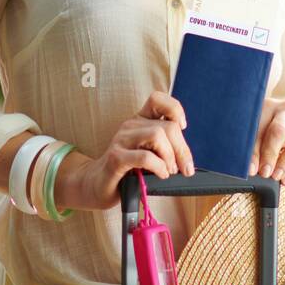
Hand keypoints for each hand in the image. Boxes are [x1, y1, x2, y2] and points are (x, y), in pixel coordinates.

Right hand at [61, 91, 194, 210]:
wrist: (97, 185)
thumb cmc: (127, 170)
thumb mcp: (148, 152)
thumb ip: (163, 146)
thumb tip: (186, 157)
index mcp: (139, 121)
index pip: (157, 99)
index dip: (175, 109)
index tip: (183, 127)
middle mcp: (130, 126)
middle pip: (167, 126)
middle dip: (182, 149)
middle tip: (185, 169)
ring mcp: (121, 140)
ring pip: (157, 136)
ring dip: (170, 157)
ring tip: (169, 171)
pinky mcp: (116, 158)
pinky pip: (145, 157)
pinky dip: (159, 167)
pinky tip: (161, 175)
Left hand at [249, 98, 284, 185]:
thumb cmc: (281, 123)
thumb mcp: (267, 125)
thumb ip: (258, 142)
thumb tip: (251, 168)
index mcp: (269, 106)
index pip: (258, 128)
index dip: (253, 150)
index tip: (250, 169)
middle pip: (278, 130)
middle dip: (270, 154)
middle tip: (264, 172)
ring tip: (277, 176)